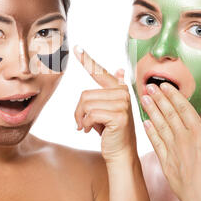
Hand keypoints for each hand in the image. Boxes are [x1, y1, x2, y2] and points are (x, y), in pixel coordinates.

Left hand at [74, 46, 136, 162]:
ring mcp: (123, 103)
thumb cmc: (110, 131)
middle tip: (83, 122)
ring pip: (86, 104)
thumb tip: (120, 70)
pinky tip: (91, 130)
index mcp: (119, 88)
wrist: (120, 152)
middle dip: (79, 111)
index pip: (99, 72)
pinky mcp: (119, 115)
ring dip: (81, 118)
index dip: (87, 60)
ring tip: (87, 126)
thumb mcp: (107, 109)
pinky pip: (90, 114)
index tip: (77, 48)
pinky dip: (86, 124)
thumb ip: (110, 90)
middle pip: (85, 94)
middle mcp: (123, 92)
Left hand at [141, 82, 200, 200]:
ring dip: (151, 111)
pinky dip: (150, 132)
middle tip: (149, 86)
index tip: (164, 85)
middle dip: (159, 99)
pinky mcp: (166, 162)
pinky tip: (145, 123)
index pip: (183, 108)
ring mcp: (173, 150)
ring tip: (144, 99)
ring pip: (160, 125)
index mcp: (200, 133)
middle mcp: (184, 138)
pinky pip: (156, 143)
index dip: (173, 95)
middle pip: (169, 114)